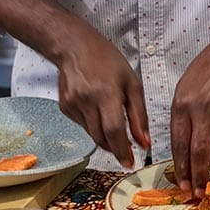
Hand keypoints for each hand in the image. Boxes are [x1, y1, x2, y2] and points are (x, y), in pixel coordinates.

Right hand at [0, 0, 149, 168]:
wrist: (73, 46)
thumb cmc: (106, 60)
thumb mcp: (131, 83)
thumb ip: (139, 115)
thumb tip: (144, 142)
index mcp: (107, 93)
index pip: (114, 131)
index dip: (122, 150)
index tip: (129, 163)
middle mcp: (87, 101)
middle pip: (102, 138)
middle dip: (115, 149)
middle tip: (126, 152)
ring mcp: (73, 105)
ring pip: (92, 135)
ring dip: (106, 139)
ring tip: (115, 131)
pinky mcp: (65, 107)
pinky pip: (82, 126)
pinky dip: (93, 126)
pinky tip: (97, 112)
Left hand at [170, 41, 209, 197]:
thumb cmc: (203, 75)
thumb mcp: (182, 93)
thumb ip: (181, 121)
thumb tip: (183, 154)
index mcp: (182, 106)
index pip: (180, 144)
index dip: (181, 169)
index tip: (183, 185)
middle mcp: (202, 110)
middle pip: (200, 152)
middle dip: (198, 177)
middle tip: (198, 192)